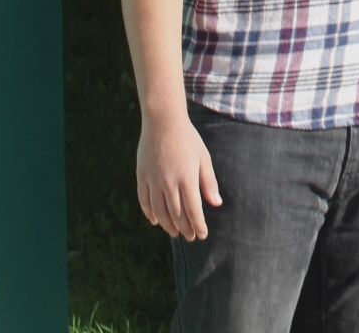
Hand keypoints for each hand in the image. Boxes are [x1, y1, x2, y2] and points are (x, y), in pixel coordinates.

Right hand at [136, 113, 222, 238]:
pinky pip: (144, 200)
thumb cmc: (188, 139)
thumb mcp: (203, 158)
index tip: (202, 234)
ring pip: (159, 211)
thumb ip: (208, 182)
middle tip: (190, 237)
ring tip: (174, 233)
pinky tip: (155, 221)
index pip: (193, 210)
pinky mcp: (142, 176)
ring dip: (167, 225)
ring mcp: (153, 180)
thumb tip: (216, 204)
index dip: (198, 225)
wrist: (163, 121)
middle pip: (176, 214)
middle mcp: (169, 182)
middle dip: (184, 229)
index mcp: (187, 178)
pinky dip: (150, 213)